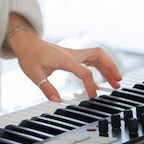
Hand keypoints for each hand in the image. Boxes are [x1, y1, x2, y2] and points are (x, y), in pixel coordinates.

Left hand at [7, 17, 121, 101]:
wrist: (26, 42)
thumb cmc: (30, 56)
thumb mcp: (35, 75)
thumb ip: (47, 88)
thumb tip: (57, 100)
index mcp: (66, 59)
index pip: (85, 73)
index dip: (91, 85)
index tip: (93, 96)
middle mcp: (73, 54)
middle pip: (99, 56)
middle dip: (110, 68)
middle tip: (118, 81)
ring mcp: (73, 53)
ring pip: (97, 55)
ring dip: (108, 66)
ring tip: (115, 80)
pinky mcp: (71, 55)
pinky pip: (91, 57)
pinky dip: (100, 65)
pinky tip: (102, 74)